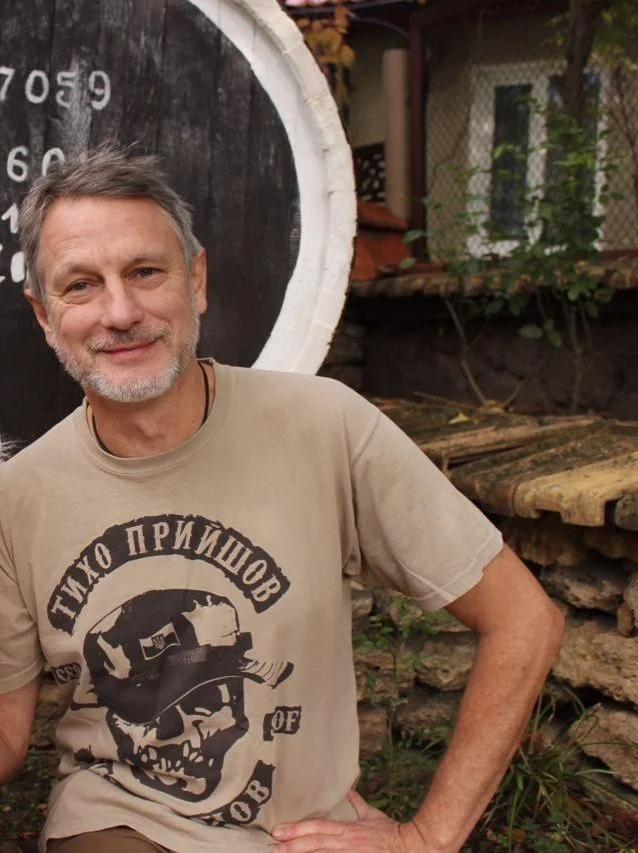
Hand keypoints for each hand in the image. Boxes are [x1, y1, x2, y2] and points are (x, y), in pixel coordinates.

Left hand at [271, 789, 426, 851]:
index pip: (318, 827)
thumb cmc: (390, 832)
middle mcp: (344, 844)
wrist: (409, 847)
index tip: (279, 830)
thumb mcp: (371, 815)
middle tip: (272, 846)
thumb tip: (347, 790)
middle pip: (314, 844)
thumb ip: (356, 804)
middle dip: (292, 845)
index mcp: (347, 829)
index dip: (298, 829)